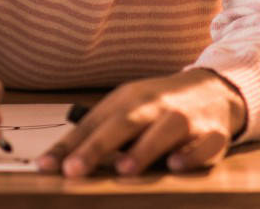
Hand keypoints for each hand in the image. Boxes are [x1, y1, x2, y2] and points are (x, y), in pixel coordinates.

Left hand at [37, 68, 245, 176]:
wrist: (214, 89)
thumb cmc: (159, 105)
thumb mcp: (126, 109)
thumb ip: (96, 132)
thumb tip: (57, 161)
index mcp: (127, 99)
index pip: (92, 124)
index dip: (68, 146)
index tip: (45, 167)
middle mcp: (154, 105)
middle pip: (123, 123)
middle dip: (97, 147)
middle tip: (73, 170)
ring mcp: (185, 118)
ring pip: (164, 131)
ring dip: (144, 150)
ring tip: (123, 169)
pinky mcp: (213, 133)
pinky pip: (204, 145)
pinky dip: (191, 155)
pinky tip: (176, 165)